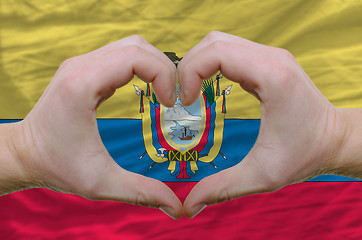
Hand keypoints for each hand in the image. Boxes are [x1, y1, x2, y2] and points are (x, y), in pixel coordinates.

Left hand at [12, 36, 181, 218]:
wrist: (25, 154)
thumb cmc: (56, 166)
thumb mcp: (100, 183)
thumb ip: (141, 193)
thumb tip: (176, 207)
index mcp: (83, 84)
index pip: (135, 56)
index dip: (163, 75)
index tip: (170, 104)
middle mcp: (81, 66)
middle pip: (137, 46)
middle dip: (164, 68)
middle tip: (173, 98)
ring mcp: (81, 64)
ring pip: (131, 46)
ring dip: (154, 65)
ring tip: (164, 93)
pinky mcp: (85, 69)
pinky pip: (121, 55)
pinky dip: (141, 67)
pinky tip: (147, 89)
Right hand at [178, 31, 346, 217]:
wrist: (335, 140)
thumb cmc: (305, 155)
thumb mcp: (262, 176)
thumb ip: (222, 189)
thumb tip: (188, 207)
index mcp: (272, 76)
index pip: (217, 52)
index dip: (190, 72)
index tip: (185, 102)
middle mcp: (272, 57)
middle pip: (213, 42)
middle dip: (188, 66)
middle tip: (182, 98)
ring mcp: (271, 56)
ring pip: (219, 42)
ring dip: (198, 63)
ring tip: (191, 92)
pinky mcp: (268, 61)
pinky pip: (230, 50)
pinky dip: (210, 64)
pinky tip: (206, 87)